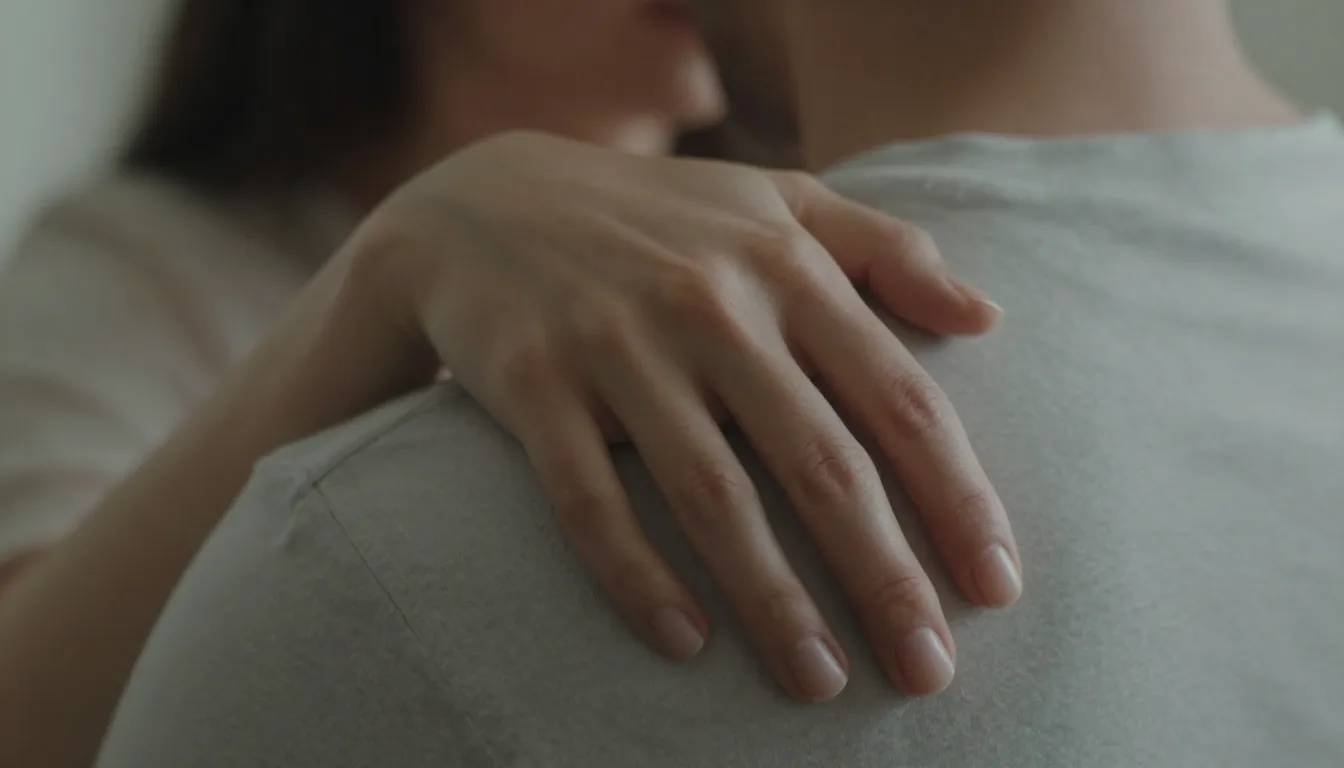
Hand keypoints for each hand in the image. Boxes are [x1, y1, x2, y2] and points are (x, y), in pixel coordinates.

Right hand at [364, 132, 1020, 700]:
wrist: (483, 199)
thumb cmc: (661, 215)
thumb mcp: (779, 200)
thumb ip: (887, 247)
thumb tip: (989, 319)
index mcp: (785, 265)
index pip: (898, 399)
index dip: (956, 498)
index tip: (997, 587)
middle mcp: (709, 305)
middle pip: (820, 462)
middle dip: (884, 577)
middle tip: (929, 672)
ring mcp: (616, 346)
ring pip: (712, 495)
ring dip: (774, 601)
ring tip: (820, 684)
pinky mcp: (534, 385)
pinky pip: (589, 499)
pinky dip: (636, 574)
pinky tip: (684, 644)